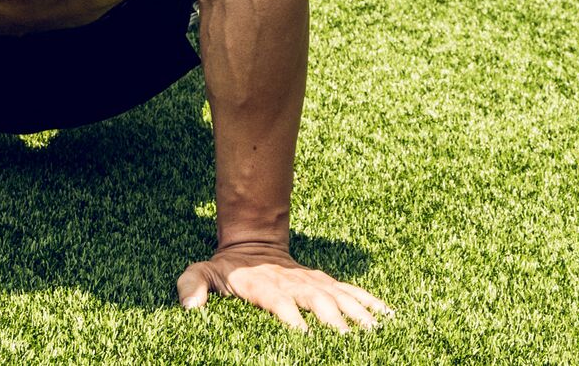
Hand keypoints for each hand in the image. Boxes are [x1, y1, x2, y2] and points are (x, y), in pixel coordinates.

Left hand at [177, 242, 388, 332]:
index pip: (278, 300)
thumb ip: (192, 284)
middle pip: (316, 300)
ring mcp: (312, 283)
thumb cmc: (227, 269)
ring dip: (357, 312)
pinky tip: (389, 316)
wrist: (252, 241)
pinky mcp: (326, 284)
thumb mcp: (203, 271)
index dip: (289, 314)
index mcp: (264, 285)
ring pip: (339, 296)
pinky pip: (352, 292)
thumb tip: (189, 306)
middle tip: (348, 338)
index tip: (302, 331)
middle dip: (332, 318)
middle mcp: (293, 283)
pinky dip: (371, 302)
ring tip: (375, 331)